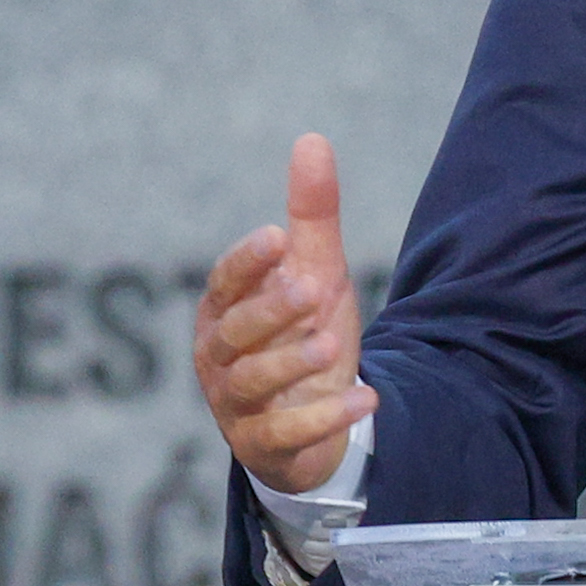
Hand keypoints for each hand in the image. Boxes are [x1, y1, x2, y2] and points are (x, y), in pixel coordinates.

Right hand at [197, 133, 374, 495]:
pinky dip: (324, 419)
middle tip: (312, 291)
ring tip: (333, 345)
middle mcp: (219, 357)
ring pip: (252, 384)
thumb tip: (312, 139)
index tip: (279, 237)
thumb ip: (312, 216)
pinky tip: (366, 398)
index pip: (225, 283)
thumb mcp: (314, 273)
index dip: (248, 262)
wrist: (310, 423)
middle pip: (233, 334)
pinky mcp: (264, 446)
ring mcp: (236, 405)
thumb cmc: (301, 334)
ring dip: (291, 365)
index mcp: (223, 310)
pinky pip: (286, 435)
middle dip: (270, 312)